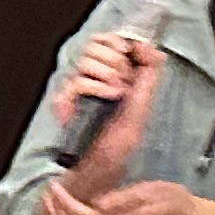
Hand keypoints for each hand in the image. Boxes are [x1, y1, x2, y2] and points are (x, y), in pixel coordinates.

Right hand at [55, 32, 163, 194]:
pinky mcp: (64, 102)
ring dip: (107, 76)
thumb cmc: (117, 150)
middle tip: (123, 86)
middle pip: (96, 45)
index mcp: (111, 78)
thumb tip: (148, 46)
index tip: (130, 56)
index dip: (118, 42)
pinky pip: (76, 82)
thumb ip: (150, 74)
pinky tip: (106, 99)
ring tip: (115, 97)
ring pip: (87, 61)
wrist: (97, 174)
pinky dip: (95, 87)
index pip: (107, 40)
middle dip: (116, 63)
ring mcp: (77, 91)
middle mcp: (91, 81)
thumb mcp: (143, 108)